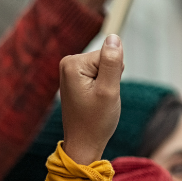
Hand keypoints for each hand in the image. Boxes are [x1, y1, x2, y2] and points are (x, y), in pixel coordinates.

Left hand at [60, 35, 123, 165]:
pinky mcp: (76, 79)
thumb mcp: (109, 90)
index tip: (103, 92)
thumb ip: (112, 62)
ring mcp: (71, 72)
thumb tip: (113, 37)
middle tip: (101, 98)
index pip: (108, 54)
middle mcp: (68, 64)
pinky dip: (103, 87)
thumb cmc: (95, 121)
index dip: (113, 73)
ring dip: (107, 84)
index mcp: (72, 64)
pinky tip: (95, 101)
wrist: (84, 143)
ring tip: (97, 101)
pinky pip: (100, 75)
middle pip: (105, 58)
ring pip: (104, 67)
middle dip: (110, 78)